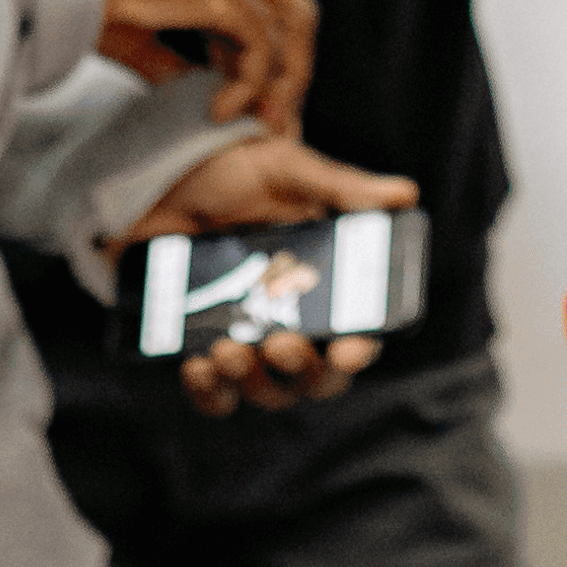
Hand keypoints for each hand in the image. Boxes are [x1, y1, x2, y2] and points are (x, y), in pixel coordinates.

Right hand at [83, 0, 316, 134]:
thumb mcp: (137, 32)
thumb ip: (175, 62)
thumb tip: (201, 98)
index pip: (266, 1)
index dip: (266, 52)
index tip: (253, 97)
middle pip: (291, 12)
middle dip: (289, 70)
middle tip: (273, 119)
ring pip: (287, 28)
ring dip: (279, 83)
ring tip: (258, 124)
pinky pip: (259, 45)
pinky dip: (249, 85)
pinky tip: (219, 112)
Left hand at [122, 138, 421, 415]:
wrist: (162, 179)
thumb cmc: (235, 173)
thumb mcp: (289, 171)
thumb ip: (342, 188)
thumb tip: (405, 194)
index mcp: (328, 283)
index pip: (358, 333)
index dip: (357, 351)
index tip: (346, 351)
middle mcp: (295, 319)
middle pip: (315, 377)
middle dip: (302, 371)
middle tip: (281, 344)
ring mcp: (249, 338)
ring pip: (266, 390)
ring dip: (252, 382)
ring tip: (228, 349)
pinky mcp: (203, 349)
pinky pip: (215, 395)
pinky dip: (209, 393)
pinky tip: (197, 366)